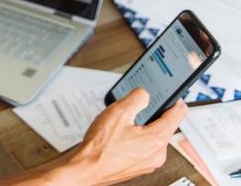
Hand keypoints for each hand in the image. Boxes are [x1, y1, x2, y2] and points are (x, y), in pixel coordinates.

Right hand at [69, 88, 187, 184]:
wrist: (86, 169)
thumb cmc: (100, 147)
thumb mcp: (118, 112)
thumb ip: (136, 98)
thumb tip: (145, 94)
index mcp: (156, 139)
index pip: (177, 115)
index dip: (176, 100)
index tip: (174, 95)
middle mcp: (157, 154)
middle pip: (165, 127)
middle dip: (153, 115)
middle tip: (137, 107)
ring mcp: (149, 163)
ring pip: (153, 138)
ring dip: (143, 128)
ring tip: (123, 124)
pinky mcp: (140, 167)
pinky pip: (144, 149)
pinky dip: (136, 140)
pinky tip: (120, 137)